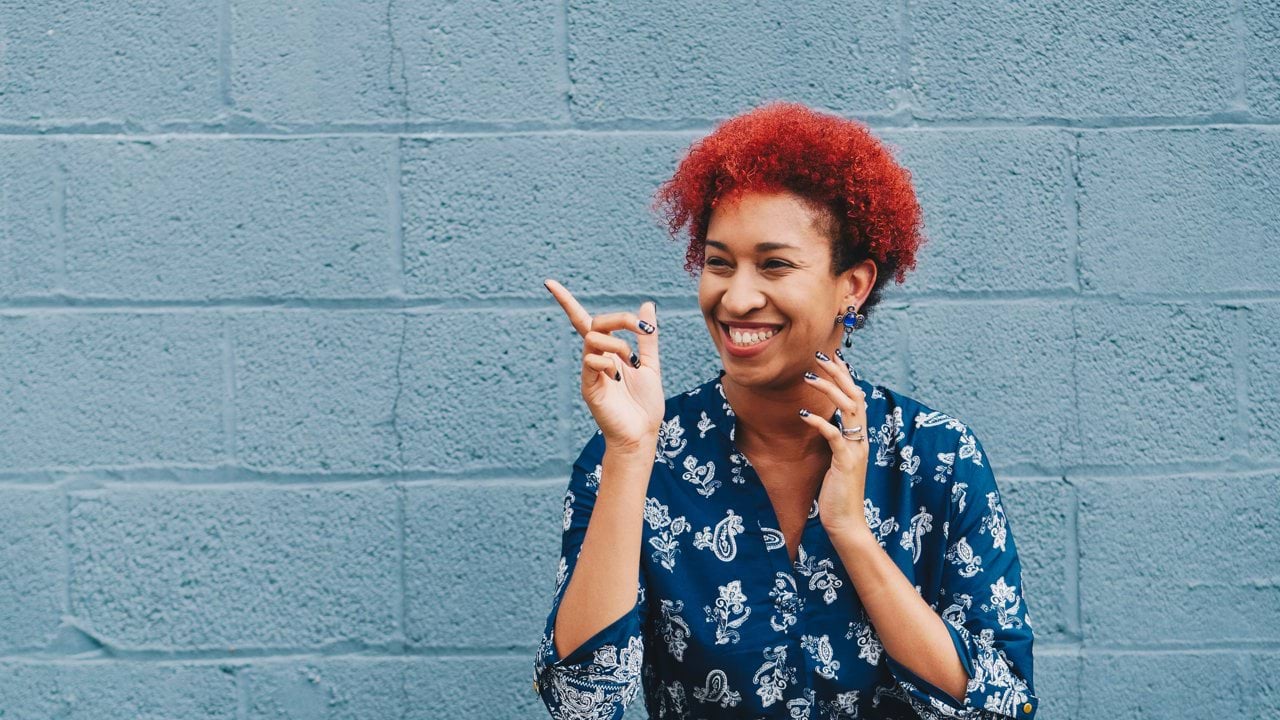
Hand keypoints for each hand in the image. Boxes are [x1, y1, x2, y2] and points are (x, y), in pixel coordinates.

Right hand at [544, 279, 664, 450]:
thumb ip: (647, 337)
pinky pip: (591, 361)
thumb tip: (647, 305)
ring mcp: (590, 372)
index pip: (583, 321)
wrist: (643, 433)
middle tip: (641, 328)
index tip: (549, 282)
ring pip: (593, 339)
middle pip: (593, 323)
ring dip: (618, 344)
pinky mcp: (588, 387)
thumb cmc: (645, 404)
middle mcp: (595, 359)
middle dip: (619, 319)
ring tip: (632, 363)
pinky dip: (608, 363)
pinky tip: (618, 377)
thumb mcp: (651, 364)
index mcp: (608, 352)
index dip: (566, 302)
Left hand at [799, 348, 872, 538]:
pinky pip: (835, 436)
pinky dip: (821, 423)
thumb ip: (836, 440)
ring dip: (828, 389)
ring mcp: (856, 450)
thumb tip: (825, 422)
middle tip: (820, 355)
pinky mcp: (846, 462)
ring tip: (809, 376)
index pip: (856, 398)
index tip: (832, 357)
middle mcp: (862, 440)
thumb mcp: (837, 461)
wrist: (846, 522)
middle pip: (855, 395)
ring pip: (848, 409)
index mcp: (860, 437)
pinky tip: (804, 415)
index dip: (845, 376)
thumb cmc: (837, 493)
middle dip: (838, 373)